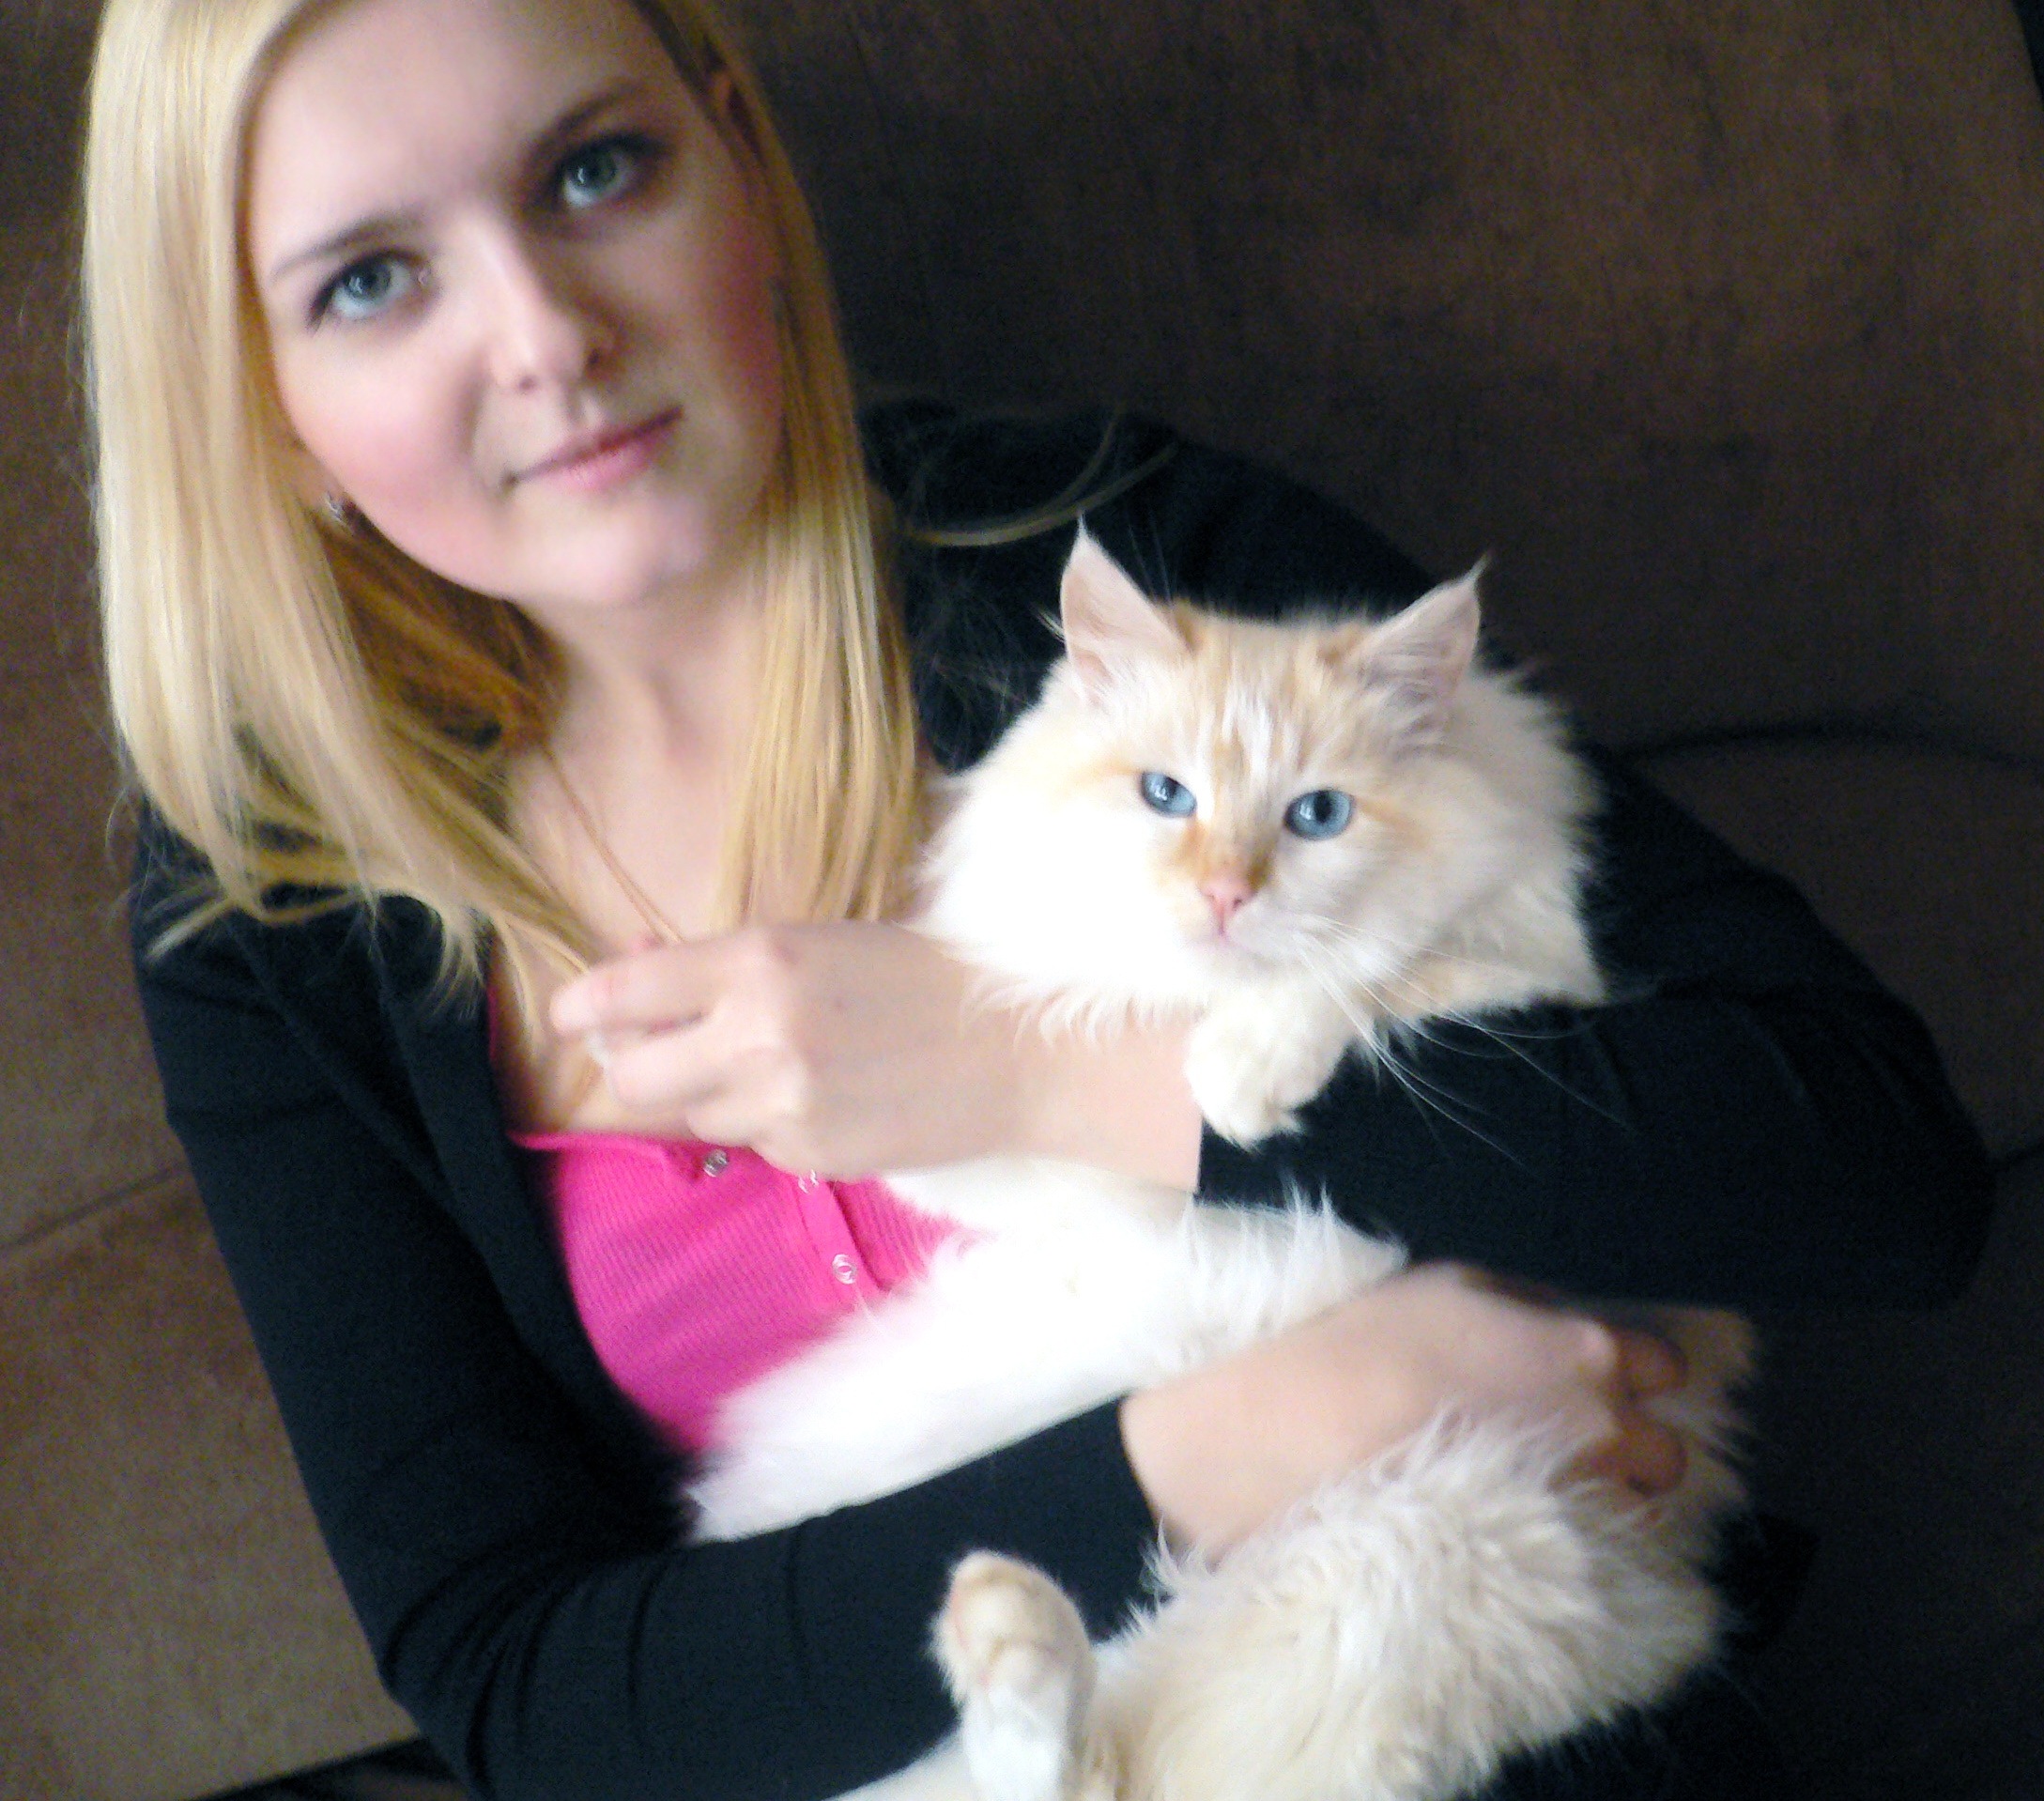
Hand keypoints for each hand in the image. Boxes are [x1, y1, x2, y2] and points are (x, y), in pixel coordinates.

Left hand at [549, 923, 1023, 1172]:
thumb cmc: (921, 975)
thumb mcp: (820, 940)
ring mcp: (784, 1104)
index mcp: (759, 960)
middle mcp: (758, 1034)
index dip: (582, 1006)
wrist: (1018, 1048)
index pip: (626, 990)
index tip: (568, 1015)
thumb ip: (726, 963)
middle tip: (657, 1053)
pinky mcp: (812, 1156)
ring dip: (716, 1096)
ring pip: (696, 1116)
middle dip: (634, 1067)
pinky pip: (756, 1145)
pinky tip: (830, 1098)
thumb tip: (634, 965)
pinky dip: (774, 1126)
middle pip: (632, 1078)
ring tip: (788, 1066)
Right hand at [1119, 1263, 1688, 1553]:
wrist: (1310, 1432)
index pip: (1664, 1365)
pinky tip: (1515, 1526)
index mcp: (1584, 1353)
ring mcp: (1573, 1502)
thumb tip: (1559, 1322)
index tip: (1596, 1378)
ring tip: (1540, 1489)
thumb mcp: (1450, 1285)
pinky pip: (1587, 1557)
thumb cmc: (1374, 1340)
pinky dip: (1567, 1543)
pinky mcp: (1540, 1561)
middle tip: (1574, 1441)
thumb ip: (1528, 1304)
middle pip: (1666, 1453)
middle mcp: (1601, 1429)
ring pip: (1633, 1512)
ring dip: (1603, 1499)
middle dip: (1635, 1448)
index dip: (1634, 1371)